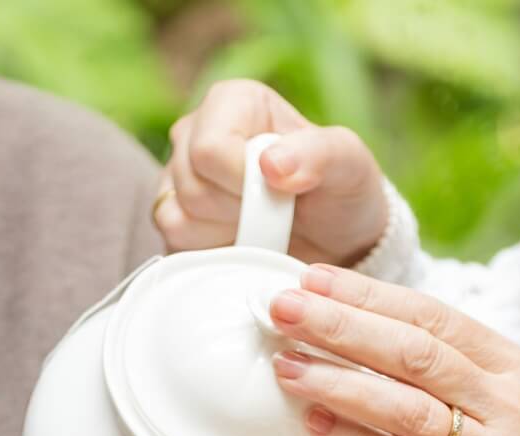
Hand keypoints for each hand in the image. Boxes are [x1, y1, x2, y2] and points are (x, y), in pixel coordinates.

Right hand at [157, 80, 387, 265]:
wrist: (335, 240)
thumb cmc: (340, 191)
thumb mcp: (349, 164)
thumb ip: (319, 154)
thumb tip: (271, 166)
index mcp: (233, 101)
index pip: (210, 148)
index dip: (241, 182)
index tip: (279, 192)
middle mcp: (195, 131)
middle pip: (193, 185)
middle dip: (239, 211)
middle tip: (276, 210)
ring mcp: (177, 174)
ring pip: (177, 216)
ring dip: (227, 231)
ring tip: (262, 222)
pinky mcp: (170, 214)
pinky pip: (172, 239)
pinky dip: (211, 249)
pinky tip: (242, 237)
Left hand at [267, 265, 519, 435]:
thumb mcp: (516, 411)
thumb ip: (457, 378)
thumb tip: (375, 343)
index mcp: (514, 370)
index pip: (432, 315)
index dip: (368, 295)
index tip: (315, 280)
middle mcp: (506, 404)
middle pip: (413, 350)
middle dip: (341, 324)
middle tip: (284, 308)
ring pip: (406, 405)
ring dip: (339, 382)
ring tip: (289, 367)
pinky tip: (317, 428)